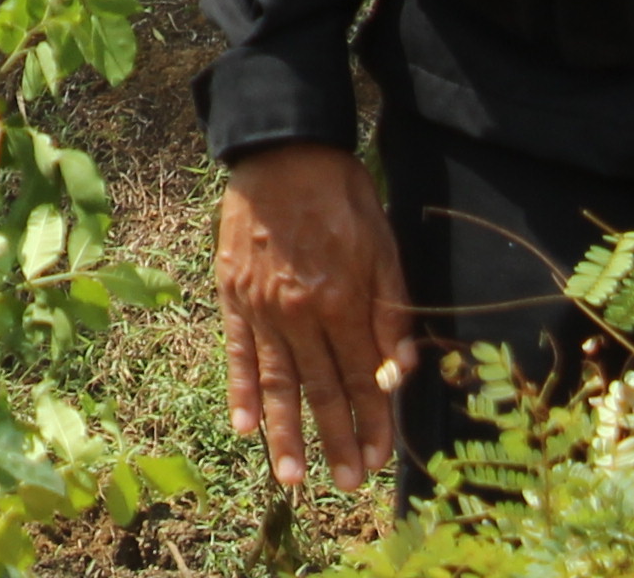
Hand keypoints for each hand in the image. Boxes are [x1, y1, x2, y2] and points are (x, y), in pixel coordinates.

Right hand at [218, 141, 414, 490]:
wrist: (280, 151)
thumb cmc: (341, 197)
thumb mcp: (383, 248)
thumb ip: (391, 312)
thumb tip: (402, 371)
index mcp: (340, 301)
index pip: (362, 378)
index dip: (373, 422)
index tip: (380, 460)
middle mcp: (297, 313)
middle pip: (320, 389)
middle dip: (336, 440)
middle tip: (346, 482)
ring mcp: (259, 307)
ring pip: (275, 382)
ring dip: (285, 433)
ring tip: (292, 477)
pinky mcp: (232, 295)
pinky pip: (237, 352)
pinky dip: (239, 390)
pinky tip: (241, 425)